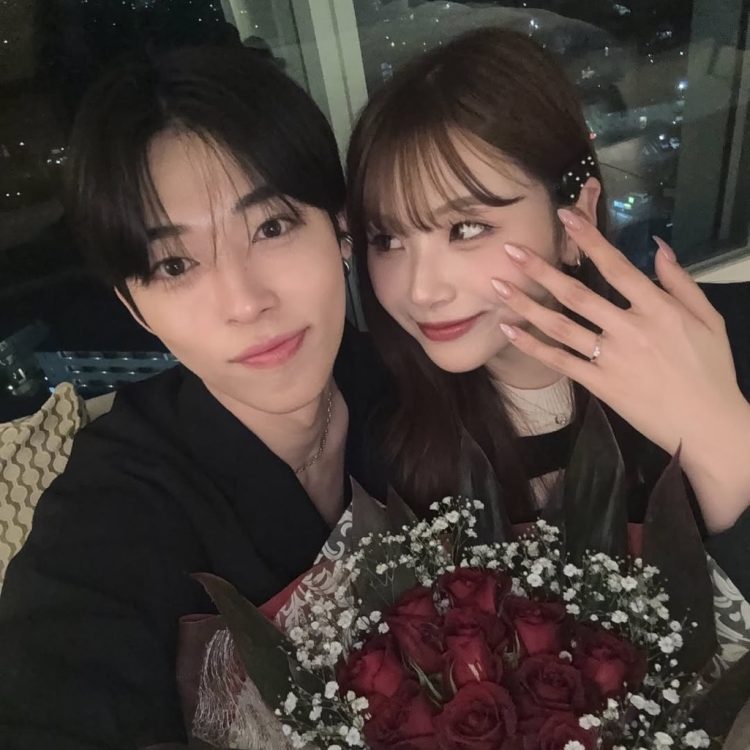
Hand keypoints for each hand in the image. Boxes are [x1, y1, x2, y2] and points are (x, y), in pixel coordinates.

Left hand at [491, 207, 749, 531]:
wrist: (707, 425)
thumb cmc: (711, 370)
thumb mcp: (708, 320)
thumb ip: (681, 282)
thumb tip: (657, 246)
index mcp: (658, 309)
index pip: (616, 266)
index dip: (589, 239)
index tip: (565, 216)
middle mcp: (630, 330)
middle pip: (577, 294)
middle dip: (541, 269)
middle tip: (511, 250)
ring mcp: (611, 359)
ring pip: (560, 326)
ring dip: (526, 304)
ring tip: (498, 285)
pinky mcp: (598, 384)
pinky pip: (559, 361)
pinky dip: (531, 346)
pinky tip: (509, 329)